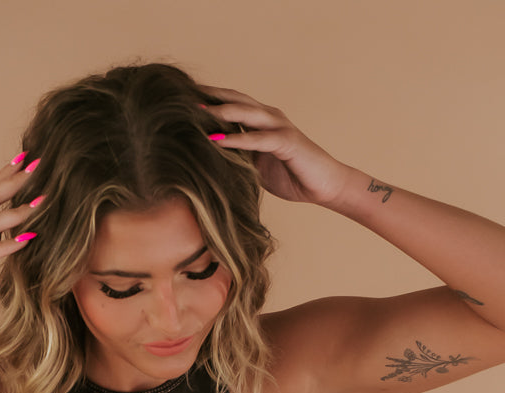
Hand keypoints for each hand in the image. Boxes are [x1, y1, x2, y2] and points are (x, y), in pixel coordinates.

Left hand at [196, 84, 351, 206]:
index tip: (182, 100)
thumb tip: (210, 159)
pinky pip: (257, 138)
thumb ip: (238, 156)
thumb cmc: (291, 176)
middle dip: (209, 97)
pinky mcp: (286, 142)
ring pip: (245, 113)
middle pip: (235, 100)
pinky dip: (237, 139)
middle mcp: (270, 117)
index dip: (209, 100)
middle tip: (180, 95)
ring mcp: (279, 126)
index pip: (232, 104)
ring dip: (220, 112)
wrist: (324, 185)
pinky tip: (217, 140)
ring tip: (195, 113)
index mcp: (262, 120)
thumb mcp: (256, 165)